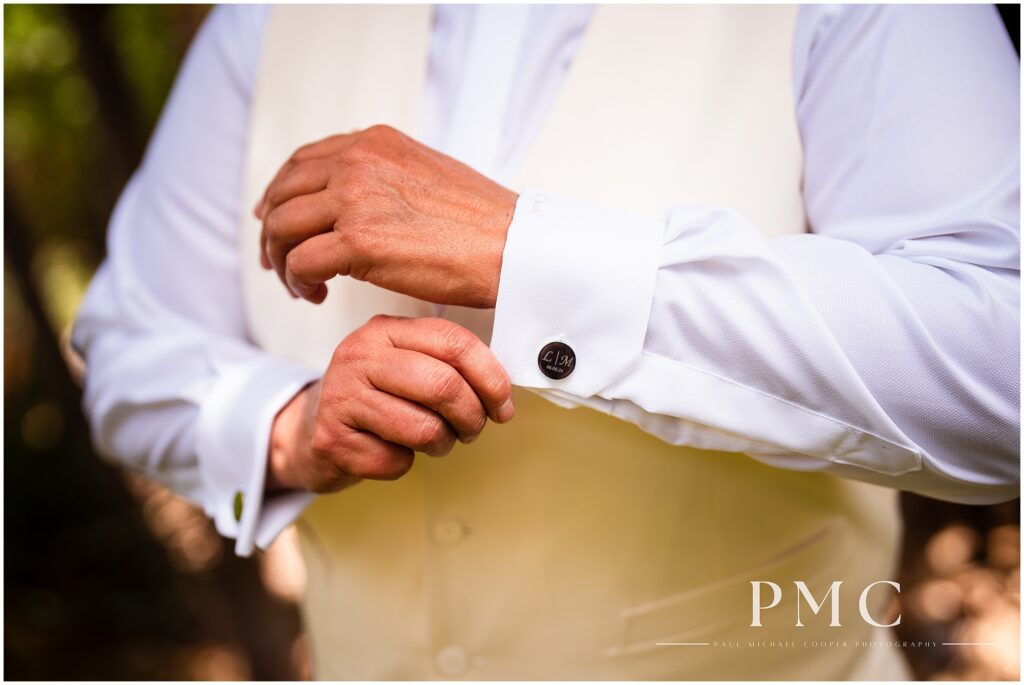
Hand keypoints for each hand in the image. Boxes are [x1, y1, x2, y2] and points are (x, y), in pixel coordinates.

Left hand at [255, 124, 517, 307]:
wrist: (511, 246)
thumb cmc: (480, 222)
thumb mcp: (426, 172)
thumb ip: (383, 175)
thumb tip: (352, 197)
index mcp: (373, 143)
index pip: (301, 161)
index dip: (280, 194)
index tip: (275, 220)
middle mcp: (358, 162)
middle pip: (283, 195)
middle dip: (273, 233)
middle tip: (276, 262)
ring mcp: (356, 199)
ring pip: (283, 229)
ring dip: (283, 262)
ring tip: (302, 286)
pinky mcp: (359, 242)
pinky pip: (302, 262)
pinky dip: (300, 282)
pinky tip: (317, 294)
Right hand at [266, 315, 514, 493]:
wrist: (310, 431)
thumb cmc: (373, 399)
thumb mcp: (405, 365)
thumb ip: (447, 365)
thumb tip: (502, 392)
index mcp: (385, 330)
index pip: (454, 342)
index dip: (491, 378)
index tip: (503, 405)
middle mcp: (359, 356)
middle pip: (443, 386)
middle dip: (472, 416)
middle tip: (472, 429)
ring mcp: (341, 397)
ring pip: (424, 429)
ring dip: (442, 444)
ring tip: (433, 441)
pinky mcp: (333, 439)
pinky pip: (396, 461)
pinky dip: (404, 464)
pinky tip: (390, 451)